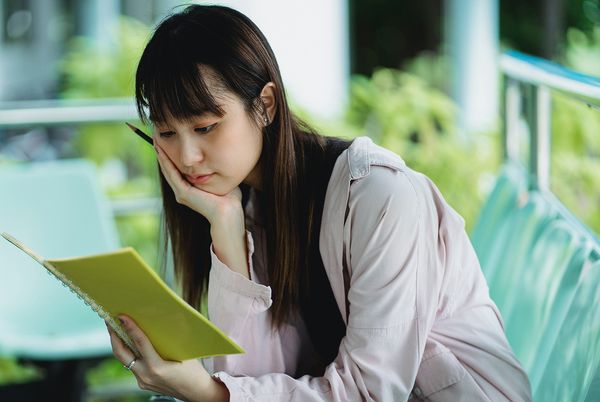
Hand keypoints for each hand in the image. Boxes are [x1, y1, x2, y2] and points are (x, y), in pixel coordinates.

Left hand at [106, 315, 228, 401]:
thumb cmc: (194, 371)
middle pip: (122, 354)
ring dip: (120, 344)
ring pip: (125, 360)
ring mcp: (143, 381)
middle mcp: (146, 376)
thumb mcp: (183, 353)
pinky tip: (129, 343)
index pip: (139, 343)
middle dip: (114, 336)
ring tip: (116, 329)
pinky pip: (132, 365)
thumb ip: (168, 339)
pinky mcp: (143, 383)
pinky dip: (130, 353)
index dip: (130, 328)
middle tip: (110, 320)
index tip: (122, 316)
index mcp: (157, 368)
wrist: (197, 393)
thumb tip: (159, 320)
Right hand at [154, 142, 243, 227]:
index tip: (170, 143)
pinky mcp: (183, 193)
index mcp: (190, 191)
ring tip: (156, 142)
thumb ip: (216, 173)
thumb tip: (219, 162)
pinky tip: (161, 152)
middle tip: (156, 140)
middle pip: (170, 170)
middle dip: (164, 155)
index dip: (173, 158)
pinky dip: (166, 162)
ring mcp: (181, 193)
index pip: (178, 171)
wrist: (228, 213)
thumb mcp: (220, 181)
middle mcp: (183, 192)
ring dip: (162, 157)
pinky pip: (172, 174)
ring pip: (168, 171)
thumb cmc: (230, 200)